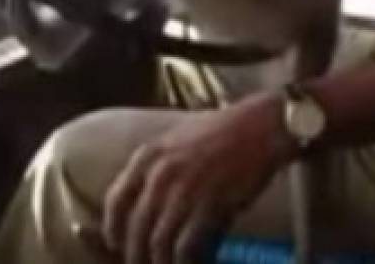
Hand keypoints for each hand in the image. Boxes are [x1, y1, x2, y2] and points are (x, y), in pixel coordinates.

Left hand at [102, 95, 292, 263]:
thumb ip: (158, 164)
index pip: (116, 200)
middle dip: (135, 254)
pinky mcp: (209, 206)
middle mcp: (160, 173)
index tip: (117, 243)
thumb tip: (147, 197)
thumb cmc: (225, 130)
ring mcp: (184, 190)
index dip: (112, 228)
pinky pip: (185, 247)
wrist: (262, 125)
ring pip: (157, 242)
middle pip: (135, 228)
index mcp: (149, 154)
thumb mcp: (178, 137)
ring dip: (160, 262)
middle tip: (142, 263)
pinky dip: (183, 262)